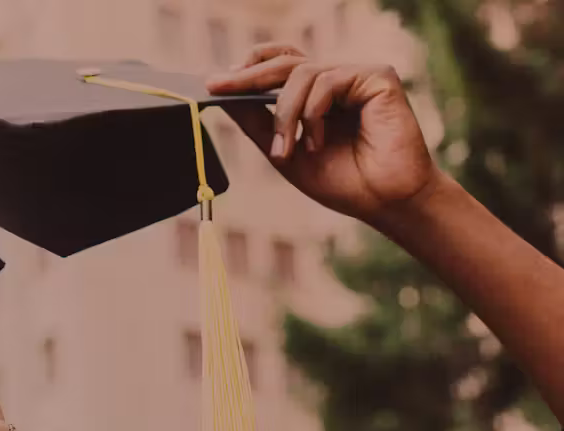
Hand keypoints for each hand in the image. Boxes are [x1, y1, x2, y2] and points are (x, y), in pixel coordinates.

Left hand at [206, 43, 447, 226]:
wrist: (383, 202)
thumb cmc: (341, 180)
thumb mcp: (283, 151)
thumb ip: (256, 122)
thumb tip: (222, 94)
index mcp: (316, 93)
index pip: (279, 63)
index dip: (248, 67)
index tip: (213, 84)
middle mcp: (336, 78)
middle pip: (284, 61)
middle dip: (247, 78)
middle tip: (217, 87)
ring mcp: (358, 75)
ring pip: (301, 73)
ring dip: (285, 114)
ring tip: (287, 150)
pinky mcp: (378, 77)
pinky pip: (328, 80)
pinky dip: (314, 113)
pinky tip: (318, 141)